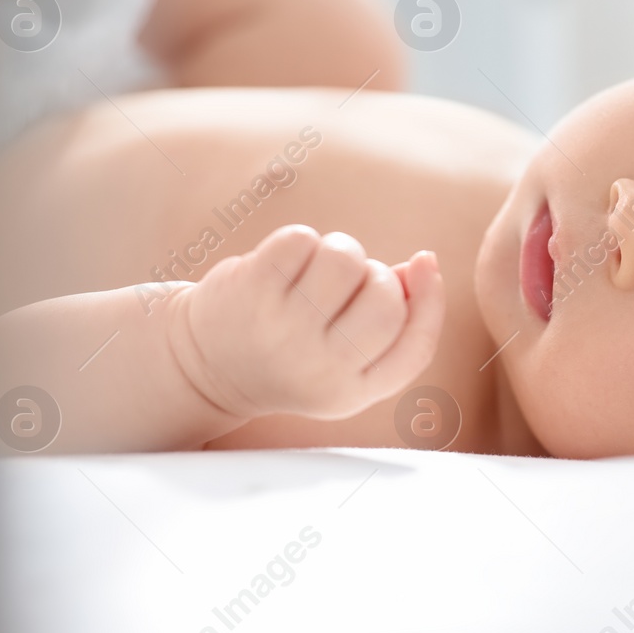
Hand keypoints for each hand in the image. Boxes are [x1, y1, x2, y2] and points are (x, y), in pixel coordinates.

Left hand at [166, 224, 444, 420]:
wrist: (202, 364)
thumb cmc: (290, 352)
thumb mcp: (343, 360)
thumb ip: (392, 324)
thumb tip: (423, 265)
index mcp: (350, 393)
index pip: (417, 345)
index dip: (431, 298)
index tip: (423, 263)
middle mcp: (318, 369)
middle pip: (386, 298)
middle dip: (376, 273)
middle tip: (347, 282)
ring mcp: (283, 330)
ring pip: (346, 260)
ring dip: (339, 251)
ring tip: (315, 270)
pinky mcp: (252, 292)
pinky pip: (303, 240)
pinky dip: (299, 241)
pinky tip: (283, 265)